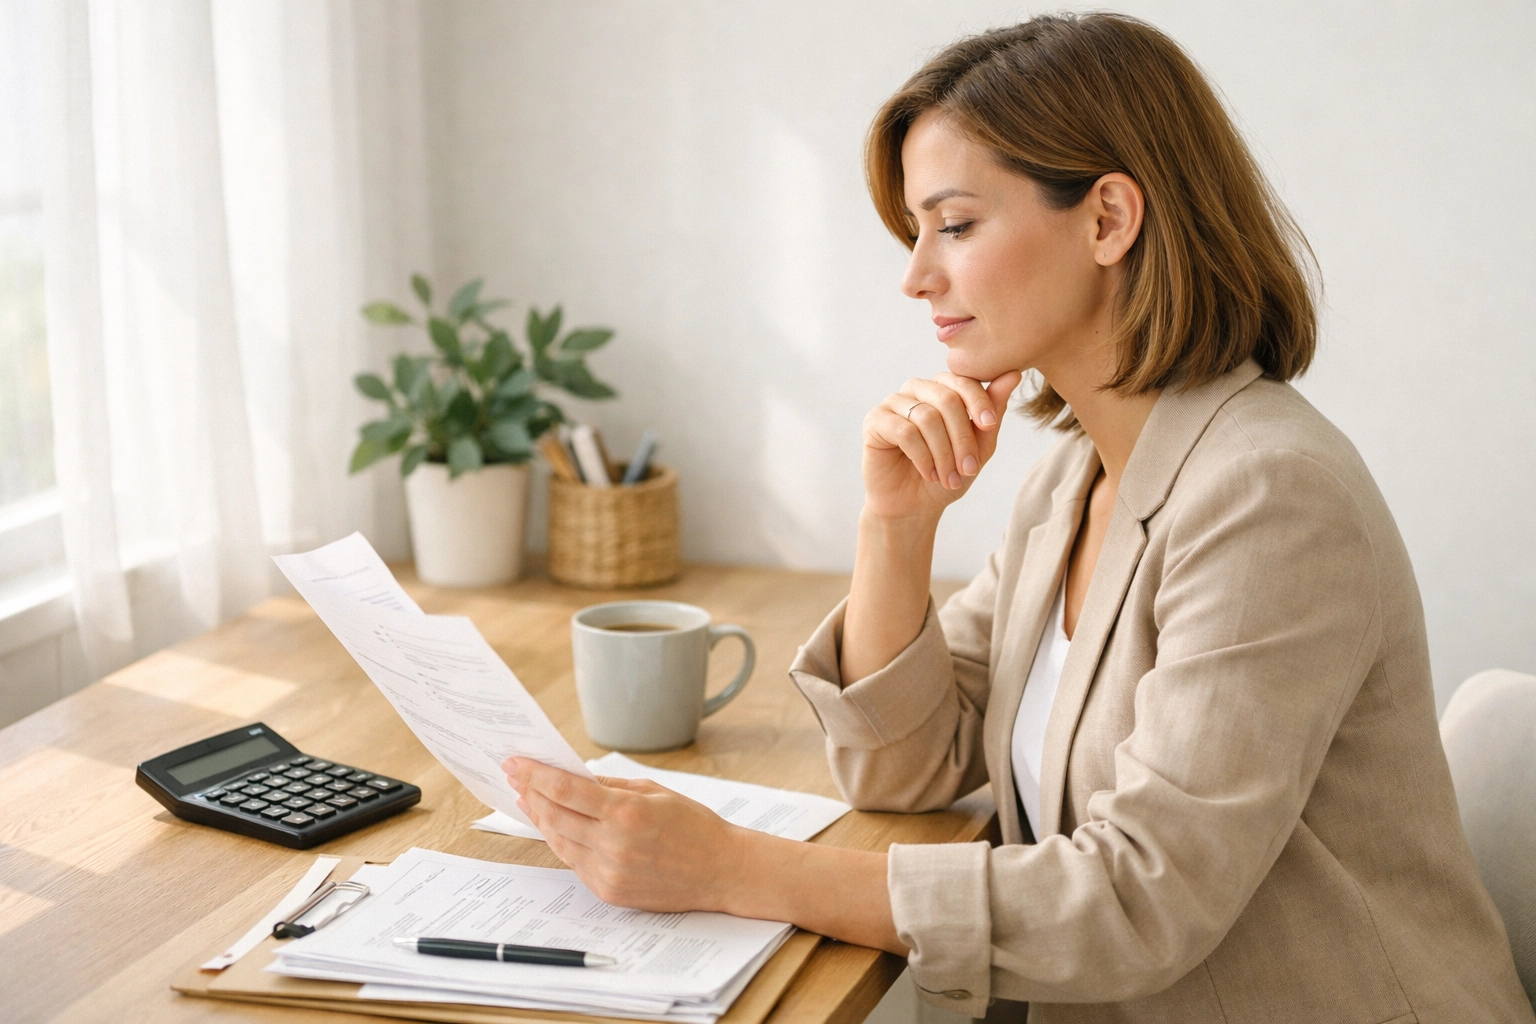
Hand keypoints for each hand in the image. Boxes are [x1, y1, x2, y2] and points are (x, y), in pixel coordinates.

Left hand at [505, 757, 746, 911]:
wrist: (721, 871)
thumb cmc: (694, 827)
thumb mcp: (655, 792)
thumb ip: (611, 785)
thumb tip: (575, 776)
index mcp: (626, 812)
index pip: (565, 790)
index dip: (534, 775)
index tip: (516, 762)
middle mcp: (613, 844)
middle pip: (554, 816)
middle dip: (530, 794)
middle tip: (517, 778)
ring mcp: (609, 872)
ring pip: (559, 842)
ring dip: (541, 819)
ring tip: (530, 801)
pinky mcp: (609, 892)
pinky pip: (575, 864)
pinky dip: (563, 843)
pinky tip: (557, 828)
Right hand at [862, 370, 1022, 520]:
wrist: (914, 508)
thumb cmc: (947, 475)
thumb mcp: (979, 447)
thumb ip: (993, 411)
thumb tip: (1013, 374)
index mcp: (942, 389)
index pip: (963, 381)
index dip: (979, 402)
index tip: (990, 426)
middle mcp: (916, 390)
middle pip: (946, 399)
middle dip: (962, 437)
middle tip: (969, 468)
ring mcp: (893, 403)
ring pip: (926, 417)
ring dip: (943, 453)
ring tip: (948, 478)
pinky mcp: (874, 421)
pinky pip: (904, 431)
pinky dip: (922, 457)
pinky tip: (928, 474)